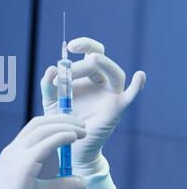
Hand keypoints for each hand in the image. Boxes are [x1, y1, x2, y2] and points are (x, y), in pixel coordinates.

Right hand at [0, 114, 86, 188]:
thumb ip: (61, 185)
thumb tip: (82, 181)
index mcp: (14, 154)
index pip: (34, 129)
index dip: (54, 123)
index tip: (74, 127)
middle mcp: (13, 151)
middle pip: (39, 124)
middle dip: (62, 119)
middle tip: (81, 124)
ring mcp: (16, 156)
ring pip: (42, 129)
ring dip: (65, 125)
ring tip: (82, 130)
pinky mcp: (22, 165)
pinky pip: (45, 143)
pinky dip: (61, 136)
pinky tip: (74, 138)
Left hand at [40, 37, 145, 171]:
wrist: (68, 143)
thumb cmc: (61, 120)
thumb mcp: (50, 100)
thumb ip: (48, 85)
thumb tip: (52, 68)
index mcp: (86, 76)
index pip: (90, 53)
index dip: (84, 44)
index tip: (70, 46)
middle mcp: (101, 82)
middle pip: (100, 61)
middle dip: (81, 64)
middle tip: (66, 71)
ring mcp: (110, 94)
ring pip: (115, 73)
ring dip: (104, 65)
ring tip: (91, 60)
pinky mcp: (117, 108)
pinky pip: (130, 95)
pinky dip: (137, 86)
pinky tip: (140, 76)